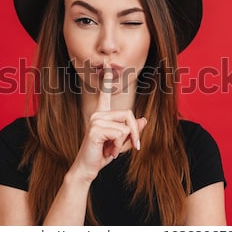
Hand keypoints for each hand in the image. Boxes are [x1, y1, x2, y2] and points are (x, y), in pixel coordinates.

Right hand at [69, 67, 146, 182]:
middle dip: (135, 133)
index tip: (107, 64)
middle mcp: (98, 113)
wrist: (88, 168)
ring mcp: (96, 120)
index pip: (105, 93)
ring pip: (125, 126)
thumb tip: (143, 119)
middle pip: (128, 114)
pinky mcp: (96, 129)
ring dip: (124, 143)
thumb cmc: (103, 154)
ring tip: (112, 150)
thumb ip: (132, 131)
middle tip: (134, 147)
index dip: (107, 78)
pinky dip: (119, 146)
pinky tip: (109, 152)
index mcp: (103, 114)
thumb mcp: (122, 143)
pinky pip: (120, 134)